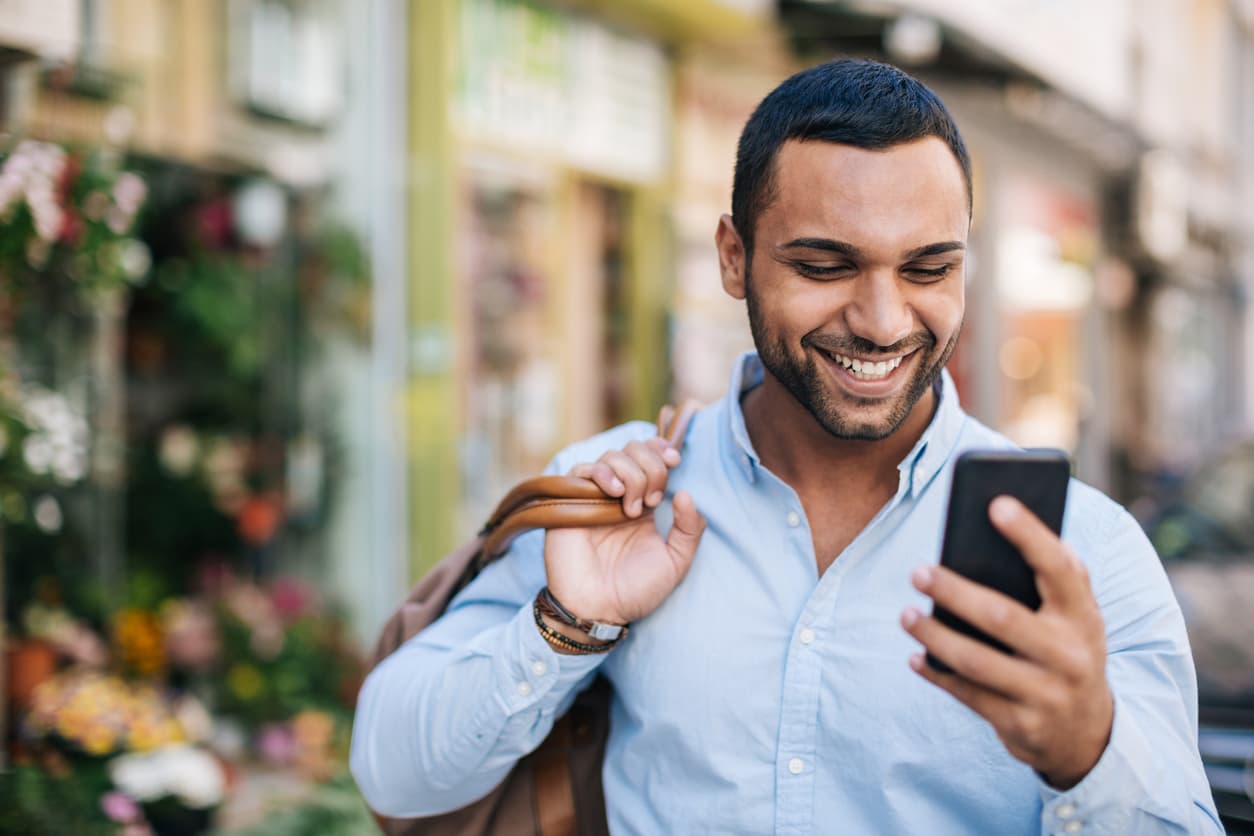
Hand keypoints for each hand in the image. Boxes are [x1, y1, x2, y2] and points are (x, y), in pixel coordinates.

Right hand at [544, 437, 705, 626]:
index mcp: (646, 503)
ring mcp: (596, 498)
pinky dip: (602, 473)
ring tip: (632, 508)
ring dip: (630, 474)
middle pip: (635, 450)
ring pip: (612, 456)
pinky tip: (615, 491)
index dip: (663, 450)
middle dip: (651, 467)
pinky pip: (582, 471)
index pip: (653, 458)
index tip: (675, 461)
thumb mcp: (675, 562)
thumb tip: (686, 493)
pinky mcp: (571, 503)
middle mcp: (621, 496)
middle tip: (651, 501)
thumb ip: (689, 529)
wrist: (598, 609)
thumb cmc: (636, 591)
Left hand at [901, 496, 1112, 788]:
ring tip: (906, 615)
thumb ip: (1054, 573)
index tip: (995, 503)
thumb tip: (1005, 517)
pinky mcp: (1021, 724)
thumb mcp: (1075, 615)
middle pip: (1003, 618)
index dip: (1030, 535)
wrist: (1086, 731)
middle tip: (917, 572)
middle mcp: (1070, 655)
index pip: (1059, 568)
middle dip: (955, 593)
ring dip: (935, 636)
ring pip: (977, 661)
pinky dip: (937, 673)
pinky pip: (968, 696)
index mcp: (1083, 616)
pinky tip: (915, 656)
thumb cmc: (1067, 648)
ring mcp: (1046, 693)